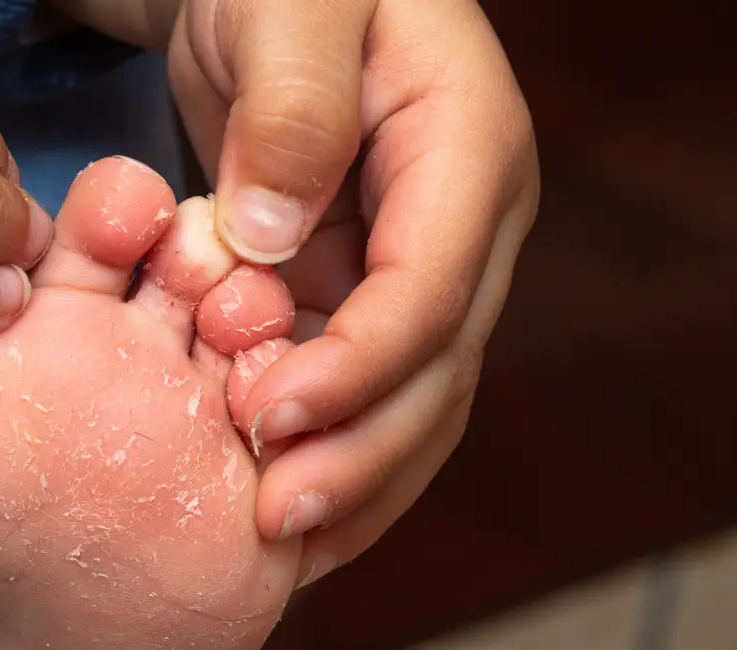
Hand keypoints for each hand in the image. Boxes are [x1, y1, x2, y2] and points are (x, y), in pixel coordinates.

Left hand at [54, 0, 539, 587]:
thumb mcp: (290, 6)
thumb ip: (294, 109)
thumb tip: (276, 234)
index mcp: (465, 148)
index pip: (430, 285)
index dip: (359, 364)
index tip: (271, 414)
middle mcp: (462, 224)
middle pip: (436, 365)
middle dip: (362, 450)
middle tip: (279, 514)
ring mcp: (421, 266)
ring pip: (412, 396)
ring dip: (355, 475)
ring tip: (285, 534)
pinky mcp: (369, 292)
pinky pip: (366, 386)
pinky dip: (333, 447)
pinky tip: (290, 499)